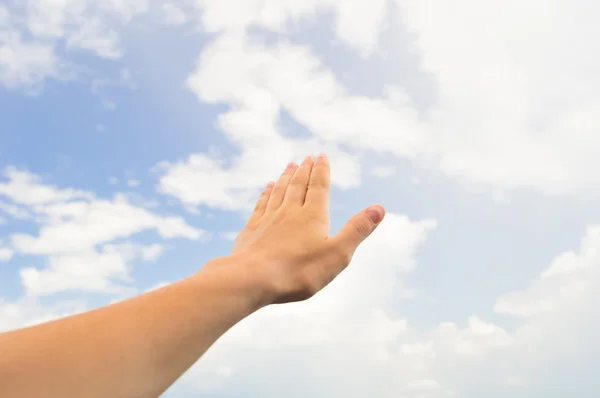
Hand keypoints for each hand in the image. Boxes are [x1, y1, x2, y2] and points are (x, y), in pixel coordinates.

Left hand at [229, 153, 384, 304]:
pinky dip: (266, 193)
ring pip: (278, 191)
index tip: (322, 155)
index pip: (318, 186)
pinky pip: (261, 204)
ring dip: (285, 177)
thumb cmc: (298, 271)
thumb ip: (357, 230)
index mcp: (312, 216)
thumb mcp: (337, 254)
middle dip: (305, 170)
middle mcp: (289, 211)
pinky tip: (267, 188)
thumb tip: (379, 208)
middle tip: (308, 156)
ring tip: (290, 165)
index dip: (321, 170)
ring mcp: (268, 219)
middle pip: (297, 184)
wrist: (251, 279)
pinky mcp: (251, 230)